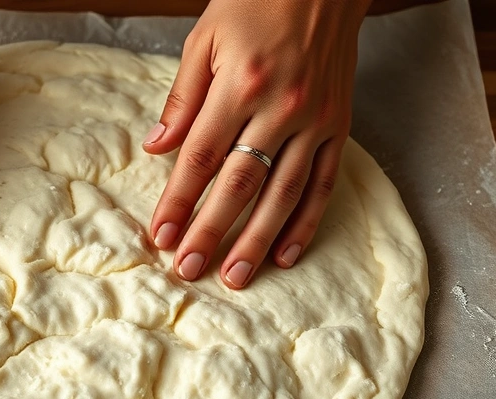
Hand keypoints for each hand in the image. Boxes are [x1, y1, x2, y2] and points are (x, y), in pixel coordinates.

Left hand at [143, 0, 369, 287]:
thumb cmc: (257, 1)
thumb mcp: (205, 38)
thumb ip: (183, 98)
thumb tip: (156, 148)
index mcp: (241, 84)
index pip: (202, 157)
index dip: (179, 200)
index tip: (160, 236)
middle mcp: (282, 107)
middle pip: (240, 184)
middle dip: (211, 231)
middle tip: (190, 269)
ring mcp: (315, 120)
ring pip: (283, 193)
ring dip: (257, 239)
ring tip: (235, 275)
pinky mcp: (340, 126)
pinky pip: (323, 183)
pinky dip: (305, 221)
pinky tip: (285, 253)